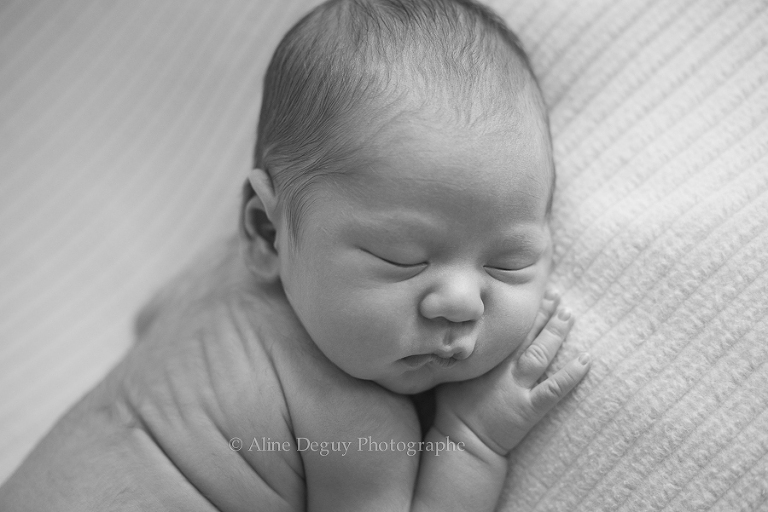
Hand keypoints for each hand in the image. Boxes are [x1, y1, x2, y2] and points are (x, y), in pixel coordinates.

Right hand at [433, 291, 590, 455]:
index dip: (519, 310)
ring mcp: (517, 388)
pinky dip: (571, 375)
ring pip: (541, 354)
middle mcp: (503, 369)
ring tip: (568, 314)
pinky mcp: (530, 408)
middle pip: (527, 335)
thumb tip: (456, 328)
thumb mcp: (450, 373)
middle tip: (555, 295)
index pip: (505, 328)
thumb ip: (458, 352)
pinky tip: (586, 360)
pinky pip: (554, 390)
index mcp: (485, 359)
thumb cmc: (452, 409)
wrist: (462, 441)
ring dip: (556, 333)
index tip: (530, 292)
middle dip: (542, 313)